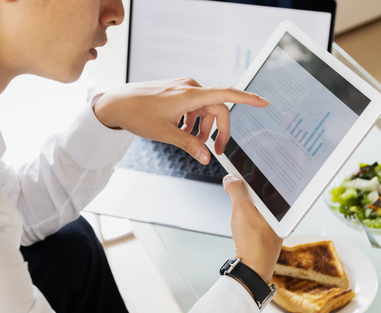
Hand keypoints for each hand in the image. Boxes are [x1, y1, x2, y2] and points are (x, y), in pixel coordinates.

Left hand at [93, 78, 268, 163]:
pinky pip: (194, 105)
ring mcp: (183, 87)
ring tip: (191, 141)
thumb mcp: (165, 134)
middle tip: (217, 151)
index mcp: (190, 95)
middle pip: (217, 108)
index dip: (247, 99)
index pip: (226, 95)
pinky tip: (182, 131)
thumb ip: (190, 144)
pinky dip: (194, 120)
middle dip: (219, 130)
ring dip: (204, 127)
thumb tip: (208, 158)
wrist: (116, 103)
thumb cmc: (137, 114)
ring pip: (205, 109)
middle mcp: (190, 87)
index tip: (264, 103)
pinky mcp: (177, 90)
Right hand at [223, 174, 281, 283]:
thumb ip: (236, 189)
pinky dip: (248, 212)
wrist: (252, 269)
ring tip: (236, 197)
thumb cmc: (253, 242)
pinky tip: (240, 216)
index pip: (272, 182)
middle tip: (236, 182)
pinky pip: (257, 216)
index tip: (243, 168)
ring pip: (260, 205)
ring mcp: (274, 225)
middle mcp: (282, 215)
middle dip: (250, 186)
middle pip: (265, 192)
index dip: (256, 172)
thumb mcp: (241, 208)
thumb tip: (231, 178)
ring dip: (247, 199)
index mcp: (282, 207)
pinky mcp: (266, 233)